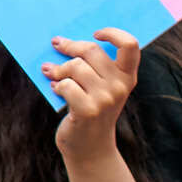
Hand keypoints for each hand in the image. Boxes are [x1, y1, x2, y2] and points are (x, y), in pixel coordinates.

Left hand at [46, 27, 140, 169]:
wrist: (90, 148)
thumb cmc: (91, 111)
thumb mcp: (101, 88)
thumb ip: (94, 67)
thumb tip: (63, 40)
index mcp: (127, 77)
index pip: (130, 45)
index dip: (113, 33)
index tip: (95, 34)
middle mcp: (120, 86)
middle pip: (91, 50)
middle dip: (69, 46)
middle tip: (56, 44)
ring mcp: (105, 99)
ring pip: (75, 67)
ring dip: (58, 69)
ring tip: (51, 73)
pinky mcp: (88, 110)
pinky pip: (66, 85)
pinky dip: (57, 85)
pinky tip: (55, 89)